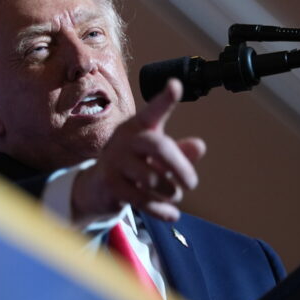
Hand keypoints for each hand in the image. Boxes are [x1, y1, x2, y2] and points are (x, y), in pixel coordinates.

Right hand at [71, 79, 205, 221]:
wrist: (99, 187)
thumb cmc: (136, 166)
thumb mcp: (159, 158)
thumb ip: (180, 152)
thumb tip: (199, 146)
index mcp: (139, 126)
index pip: (153, 110)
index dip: (165, 99)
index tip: (175, 85)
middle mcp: (124, 138)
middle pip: (159, 146)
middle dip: (180, 167)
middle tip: (192, 184)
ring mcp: (114, 160)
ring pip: (152, 178)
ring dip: (170, 192)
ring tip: (174, 196)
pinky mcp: (110, 183)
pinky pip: (141, 199)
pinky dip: (161, 209)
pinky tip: (172, 215)